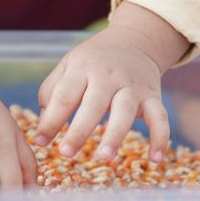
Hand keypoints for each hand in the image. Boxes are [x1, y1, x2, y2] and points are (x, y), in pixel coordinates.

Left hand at [34, 5, 188, 163]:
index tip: (39, 142)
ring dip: (115, 134)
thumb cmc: (94, 59)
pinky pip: (160, 117)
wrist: (135, 39)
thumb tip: (43, 123)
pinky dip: (160, 138)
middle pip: (93, 104)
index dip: (51, 119)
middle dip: (79, 130)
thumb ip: (52, 91)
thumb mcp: (69, 64)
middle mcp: (108, 76)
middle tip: (66, 153)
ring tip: (104, 157)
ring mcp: (132, 86)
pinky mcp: (152, 96)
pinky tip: (155, 161)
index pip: (64, 95)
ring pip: (125, 111)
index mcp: (83, 68)